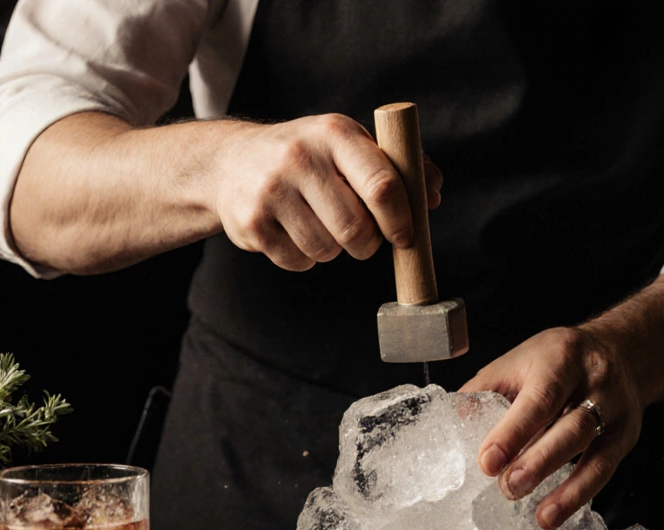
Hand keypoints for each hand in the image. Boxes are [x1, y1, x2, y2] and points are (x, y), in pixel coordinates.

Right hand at [214, 114, 442, 270]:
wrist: (230, 161)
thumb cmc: (306, 156)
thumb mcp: (347, 145)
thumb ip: (396, 166)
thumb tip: (433, 194)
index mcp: (334, 133)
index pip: (382, 185)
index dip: (401, 218)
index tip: (406, 235)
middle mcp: (299, 157)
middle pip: (356, 228)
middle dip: (367, 243)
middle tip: (362, 238)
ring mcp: (271, 190)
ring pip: (327, 249)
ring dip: (333, 249)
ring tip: (320, 226)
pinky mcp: (251, 222)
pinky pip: (298, 261)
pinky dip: (305, 258)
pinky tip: (294, 232)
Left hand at [459, 326, 644, 529]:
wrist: (622, 351)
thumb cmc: (558, 359)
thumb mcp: (519, 360)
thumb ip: (485, 390)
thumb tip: (454, 421)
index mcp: (561, 359)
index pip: (539, 398)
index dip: (513, 432)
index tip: (488, 462)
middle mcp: (594, 383)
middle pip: (571, 427)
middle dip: (539, 462)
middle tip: (509, 488)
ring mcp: (615, 410)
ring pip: (593, 451)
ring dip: (567, 488)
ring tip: (542, 516)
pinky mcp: (625, 436)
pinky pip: (605, 469)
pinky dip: (581, 494)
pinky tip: (557, 512)